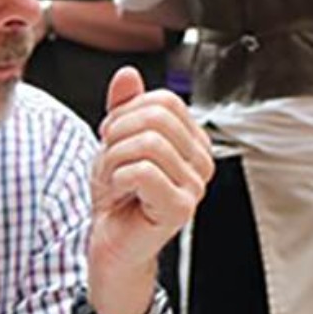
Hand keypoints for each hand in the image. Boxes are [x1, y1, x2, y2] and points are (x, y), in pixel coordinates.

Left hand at [88, 66, 213, 313]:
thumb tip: (128, 74)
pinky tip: (121, 194)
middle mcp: (201, 162)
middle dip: (118, 136)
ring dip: (115, 160)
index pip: (165, 101)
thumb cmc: (119, 194)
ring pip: (148, 144)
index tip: (114, 138)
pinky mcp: (181, 208)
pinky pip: (143, 172)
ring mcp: (195, 186)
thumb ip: (124, 105)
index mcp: (193, 140)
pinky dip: (118, 179)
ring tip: (115, 179)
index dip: (127, 113)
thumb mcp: (116, 139)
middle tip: (110, 161)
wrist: (110, 239)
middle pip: (157, 119)